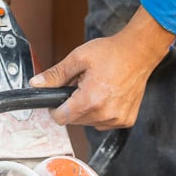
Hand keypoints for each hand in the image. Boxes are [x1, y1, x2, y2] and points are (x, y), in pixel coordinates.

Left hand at [29, 6, 175, 129]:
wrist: (139, 52)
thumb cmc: (112, 53)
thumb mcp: (78, 58)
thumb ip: (55, 74)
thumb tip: (36, 84)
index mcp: (91, 99)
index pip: (61, 118)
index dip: (55, 109)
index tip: (59, 98)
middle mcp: (105, 114)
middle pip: (75, 121)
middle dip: (73, 105)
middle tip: (82, 85)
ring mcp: (117, 119)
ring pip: (89, 123)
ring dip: (88, 109)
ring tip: (96, 88)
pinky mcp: (126, 121)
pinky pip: (105, 123)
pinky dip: (102, 112)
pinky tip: (108, 96)